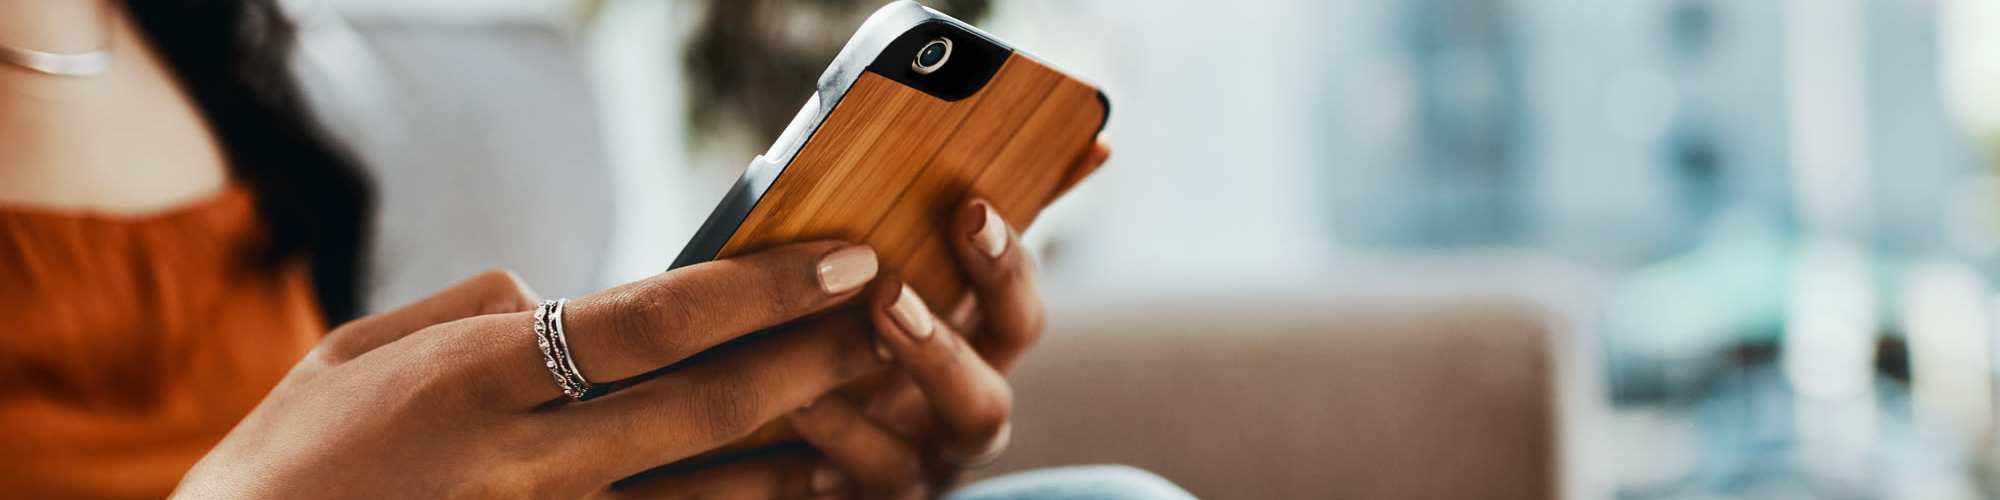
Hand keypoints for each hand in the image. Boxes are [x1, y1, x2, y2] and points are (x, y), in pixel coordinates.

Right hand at [172, 241, 888, 498]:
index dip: (764, 289)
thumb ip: (471, 311)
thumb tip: (558, 296)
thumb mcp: (356, 354)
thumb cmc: (288, 467)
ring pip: (710, 495)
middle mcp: (525, 463)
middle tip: (893, 321)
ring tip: (878, 413)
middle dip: (817, 357)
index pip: (656, 321)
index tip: (841, 260)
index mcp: (477, 379)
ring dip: (806, 452)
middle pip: (709, 404)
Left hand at [609, 140, 1111, 498]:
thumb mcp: (893, 266)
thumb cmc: (851, 318)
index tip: (971, 210)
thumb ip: (941, 215)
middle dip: (939, 348)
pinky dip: (829, 454)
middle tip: (887, 295)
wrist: (776, 423)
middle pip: (984, 398)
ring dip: (863, 423)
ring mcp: (914, 470)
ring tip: (813, 375)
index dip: (1004, 265)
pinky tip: (794, 417)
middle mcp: (957, 416)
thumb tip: (1078, 138)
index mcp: (976, 350)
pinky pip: (854, 492)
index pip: (1018, 310)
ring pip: (916, 463)